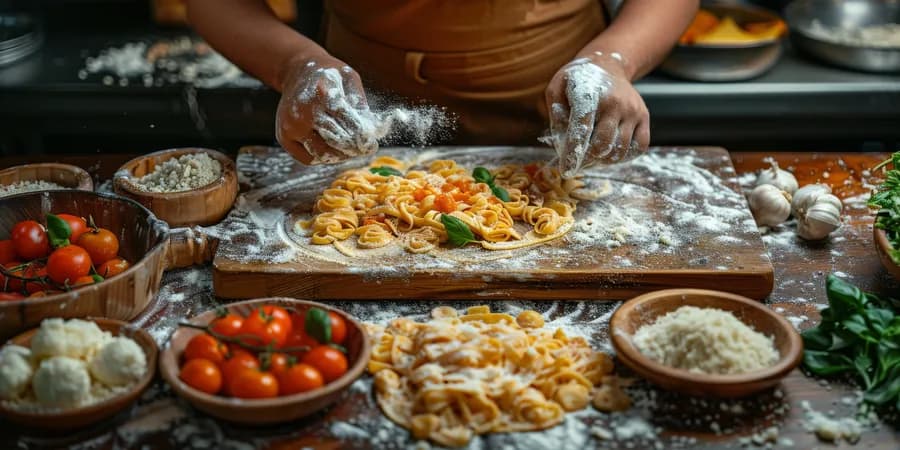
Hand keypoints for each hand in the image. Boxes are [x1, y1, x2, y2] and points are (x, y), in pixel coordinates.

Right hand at [276, 54, 378, 164]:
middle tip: (365, 150)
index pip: (346, 120)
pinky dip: (323, 158)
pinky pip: (308, 159)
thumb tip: (372, 129)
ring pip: (322, 153)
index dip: (362, 135)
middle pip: (335, 140)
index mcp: (321, 92)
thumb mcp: (348, 78)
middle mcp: (303, 111)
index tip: (371, 144)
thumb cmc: (329, 77)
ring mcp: (291, 126)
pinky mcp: (284, 138)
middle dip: (354, 148)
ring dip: (341, 156)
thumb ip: (359, 102)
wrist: (297, 73)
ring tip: (351, 150)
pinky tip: (332, 149)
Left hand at [544, 55, 649, 177]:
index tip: (565, 170)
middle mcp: (614, 103)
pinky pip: (639, 147)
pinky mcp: (644, 116)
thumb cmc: (577, 81)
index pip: (581, 131)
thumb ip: (556, 116)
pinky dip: (625, 156)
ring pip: (620, 150)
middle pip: (602, 145)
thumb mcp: (557, 89)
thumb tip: (562, 145)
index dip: (573, 154)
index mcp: (589, 95)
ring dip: (604, 160)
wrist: (607, 64)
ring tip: (593, 156)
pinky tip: (611, 152)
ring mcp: (632, 110)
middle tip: (579, 161)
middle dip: (587, 159)